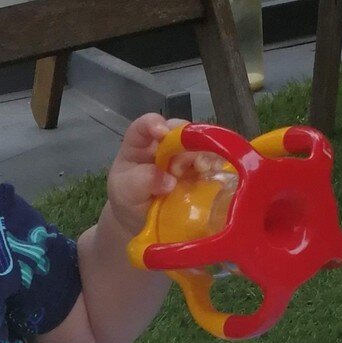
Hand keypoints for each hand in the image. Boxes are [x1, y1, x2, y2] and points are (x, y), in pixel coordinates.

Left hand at [104, 113, 229, 239]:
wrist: (138, 218)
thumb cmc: (128, 198)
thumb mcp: (126, 190)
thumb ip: (142, 181)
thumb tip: (169, 181)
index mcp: (140, 143)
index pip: (145, 125)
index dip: (154, 123)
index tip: (161, 133)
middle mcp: (164, 145)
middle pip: (178, 132)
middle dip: (184, 143)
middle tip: (179, 168)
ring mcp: (182, 157)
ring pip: (198, 145)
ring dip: (202, 155)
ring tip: (201, 169)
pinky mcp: (196, 172)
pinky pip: (209, 164)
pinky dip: (214, 166)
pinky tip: (215, 173)